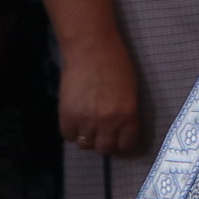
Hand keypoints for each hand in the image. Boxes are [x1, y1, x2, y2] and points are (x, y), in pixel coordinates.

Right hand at [57, 31, 144, 155]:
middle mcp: (108, 123)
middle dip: (105, 145)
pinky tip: (75, 121)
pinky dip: (72, 132)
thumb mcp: (130, 90)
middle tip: (103, 137)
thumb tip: (120, 130)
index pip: (127, 144)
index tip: (121, 146)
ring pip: (86, 145)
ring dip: (87, 139)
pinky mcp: (68, 117)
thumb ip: (126, 113)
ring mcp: (86, 121)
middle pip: (105, 149)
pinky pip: (69, 136)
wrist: (91, 49)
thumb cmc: (116, 63)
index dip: (124, 147)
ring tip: (87, 128)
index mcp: (128, 115)